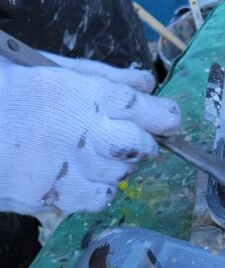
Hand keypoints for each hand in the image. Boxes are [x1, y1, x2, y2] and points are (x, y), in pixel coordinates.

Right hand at [0, 56, 179, 216]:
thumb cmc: (2, 86)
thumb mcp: (48, 67)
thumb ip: (101, 76)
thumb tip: (146, 85)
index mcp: (78, 94)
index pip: (143, 110)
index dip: (163, 116)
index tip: (165, 119)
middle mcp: (76, 133)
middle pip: (139, 146)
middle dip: (142, 142)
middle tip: (126, 136)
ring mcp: (62, 168)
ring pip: (120, 175)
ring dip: (118, 165)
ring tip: (92, 151)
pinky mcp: (47, 195)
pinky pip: (94, 199)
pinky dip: (97, 188)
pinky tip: (80, 175)